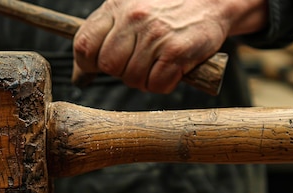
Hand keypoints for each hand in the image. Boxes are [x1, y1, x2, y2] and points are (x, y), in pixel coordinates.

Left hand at [72, 0, 266, 93]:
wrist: (212, 1)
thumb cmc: (169, 9)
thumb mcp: (131, 9)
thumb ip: (105, 34)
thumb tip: (79, 75)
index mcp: (116, 7)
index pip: (84, 45)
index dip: (86, 65)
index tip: (94, 70)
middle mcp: (133, 18)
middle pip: (109, 66)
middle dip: (121, 73)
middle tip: (138, 65)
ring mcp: (155, 35)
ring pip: (133, 78)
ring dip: (145, 80)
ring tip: (158, 65)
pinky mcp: (176, 51)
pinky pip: (157, 84)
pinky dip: (164, 84)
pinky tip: (172, 69)